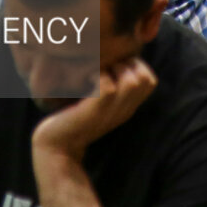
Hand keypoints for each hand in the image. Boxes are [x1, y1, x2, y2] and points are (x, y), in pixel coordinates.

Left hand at [32, 58, 157, 158]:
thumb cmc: (70, 119)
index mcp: (128, 107)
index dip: (136, 66)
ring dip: (115, 68)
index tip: (113, 67)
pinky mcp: (95, 112)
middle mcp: (124, 110)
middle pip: (146, 79)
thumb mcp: (96, 102)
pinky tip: (85, 81)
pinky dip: (97, 76)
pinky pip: (108, 85)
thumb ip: (110, 86)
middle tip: (106, 69)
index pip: (150, 80)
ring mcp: (111, 112)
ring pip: (133, 82)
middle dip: (128, 64)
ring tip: (98, 74)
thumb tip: (113, 58)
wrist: (55, 148)